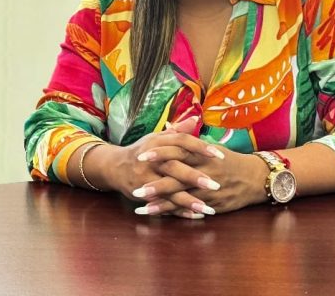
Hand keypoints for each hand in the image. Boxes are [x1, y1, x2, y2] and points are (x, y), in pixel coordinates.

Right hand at [93, 119, 220, 214]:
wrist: (114, 167)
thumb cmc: (141, 151)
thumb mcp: (157, 138)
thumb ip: (178, 131)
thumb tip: (196, 118)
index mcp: (156, 142)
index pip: (181, 142)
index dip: (200, 148)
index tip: (219, 156)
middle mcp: (150, 159)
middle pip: (174, 167)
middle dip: (194, 177)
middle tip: (216, 185)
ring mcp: (144, 177)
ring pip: (168, 190)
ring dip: (188, 201)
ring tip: (208, 209)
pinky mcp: (141, 193)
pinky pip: (162, 204)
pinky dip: (178, 211)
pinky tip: (195, 216)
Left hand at [134, 143, 268, 216]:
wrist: (255, 178)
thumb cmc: (228, 160)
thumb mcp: (209, 146)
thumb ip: (186, 139)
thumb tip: (167, 127)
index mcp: (202, 155)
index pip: (178, 152)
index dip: (159, 154)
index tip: (140, 156)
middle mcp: (205, 172)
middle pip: (177, 178)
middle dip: (156, 185)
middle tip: (135, 188)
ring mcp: (208, 191)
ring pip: (181, 198)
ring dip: (160, 204)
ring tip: (140, 207)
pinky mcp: (212, 205)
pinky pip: (190, 209)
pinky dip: (174, 213)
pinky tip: (158, 215)